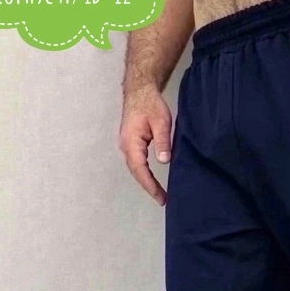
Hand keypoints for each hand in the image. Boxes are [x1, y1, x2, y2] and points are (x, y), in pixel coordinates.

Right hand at [119, 86, 171, 206]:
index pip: (140, 169)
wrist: (139, 90)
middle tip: (163, 200)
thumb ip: (162, 141)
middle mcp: (125, 146)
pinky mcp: (130, 144)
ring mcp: (126, 145)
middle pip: (136, 173)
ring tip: (159, 194)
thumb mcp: (161, 121)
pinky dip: (144, 174)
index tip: (160, 197)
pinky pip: (136, 163)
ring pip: (135, 169)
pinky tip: (152, 180)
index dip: (150, 185)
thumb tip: (164, 161)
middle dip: (149, 187)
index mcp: (131, 142)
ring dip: (146, 182)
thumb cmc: (150, 104)